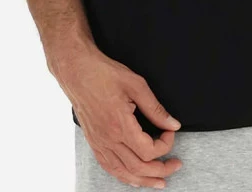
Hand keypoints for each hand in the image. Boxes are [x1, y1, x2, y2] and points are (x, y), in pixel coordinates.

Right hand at [51, 46, 183, 188]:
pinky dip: (124, 176)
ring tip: (159, 181)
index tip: (170, 132)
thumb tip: (172, 123)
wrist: (77, 71)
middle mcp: (108, 139)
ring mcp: (99, 143)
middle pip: (138, 167)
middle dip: (161, 170)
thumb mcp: (136, 85)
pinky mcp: (94, 142)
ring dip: (144, 180)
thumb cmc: (103, 73)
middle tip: (174, 164)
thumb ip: (155, 108)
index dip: (165, 145)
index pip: (148, 151)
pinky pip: (109, 167)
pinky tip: (133, 176)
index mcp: (120, 124)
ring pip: (123, 173)